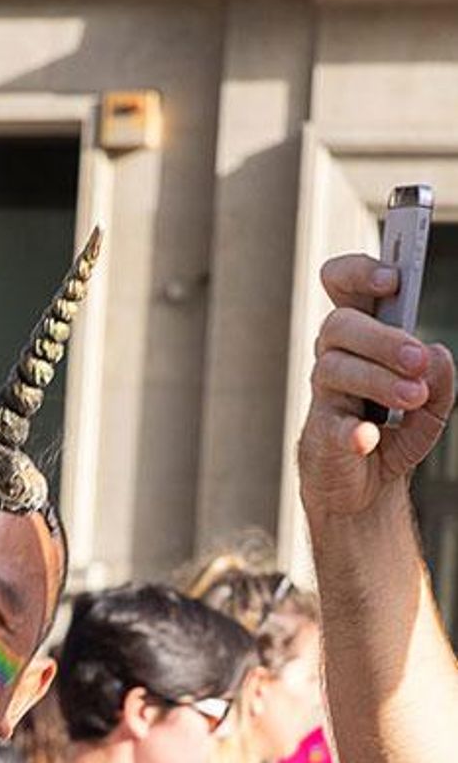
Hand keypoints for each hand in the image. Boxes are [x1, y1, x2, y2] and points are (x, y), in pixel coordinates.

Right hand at [298, 253, 454, 519]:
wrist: (367, 489)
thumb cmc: (391, 434)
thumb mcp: (432, 405)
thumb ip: (441, 377)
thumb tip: (434, 356)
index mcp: (362, 337)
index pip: (344, 287)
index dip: (360, 274)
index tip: (392, 280)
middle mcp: (336, 356)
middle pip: (341, 324)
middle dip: (383, 338)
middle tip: (417, 360)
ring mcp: (325, 394)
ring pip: (337, 368)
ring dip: (380, 381)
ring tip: (413, 398)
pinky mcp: (321, 434)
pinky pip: (333, 424)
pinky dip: (353, 431)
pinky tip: (370, 437)